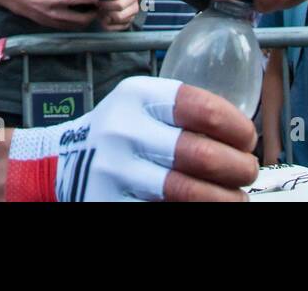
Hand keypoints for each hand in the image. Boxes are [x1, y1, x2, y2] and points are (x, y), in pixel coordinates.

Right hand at [9, 76, 257, 200]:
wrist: (60, 163)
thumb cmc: (116, 132)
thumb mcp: (140, 104)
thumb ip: (180, 111)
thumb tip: (242, 135)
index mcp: (137, 97)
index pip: (200, 106)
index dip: (235, 126)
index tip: (248, 138)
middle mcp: (124, 131)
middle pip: (200, 154)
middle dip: (238, 167)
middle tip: (248, 172)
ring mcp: (116, 172)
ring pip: (187, 192)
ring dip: (225, 199)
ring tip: (237, 198)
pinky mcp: (112, 203)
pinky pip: (166, 210)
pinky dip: (195, 210)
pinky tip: (209, 207)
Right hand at [18, 0, 97, 30]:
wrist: (23, 2)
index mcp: (54, 1)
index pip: (75, 1)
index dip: (88, 0)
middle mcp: (56, 14)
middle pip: (79, 19)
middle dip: (91, 15)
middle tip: (97, 9)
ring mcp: (55, 22)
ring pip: (76, 26)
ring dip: (86, 21)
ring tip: (92, 13)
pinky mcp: (53, 26)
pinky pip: (70, 27)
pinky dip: (78, 24)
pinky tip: (82, 18)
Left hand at [96, 0, 141, 31]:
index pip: (120, 5)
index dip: (107, 5)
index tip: (99, 2)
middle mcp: (134, 8)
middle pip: (118, 16)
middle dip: (106, 13)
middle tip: (99, 8)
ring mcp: (131, 17)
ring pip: (116, 23)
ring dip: (105, 19)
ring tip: (101, 11)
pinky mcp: (126, 24)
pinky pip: (115, 29)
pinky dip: (107, 24)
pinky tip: (104, 17)